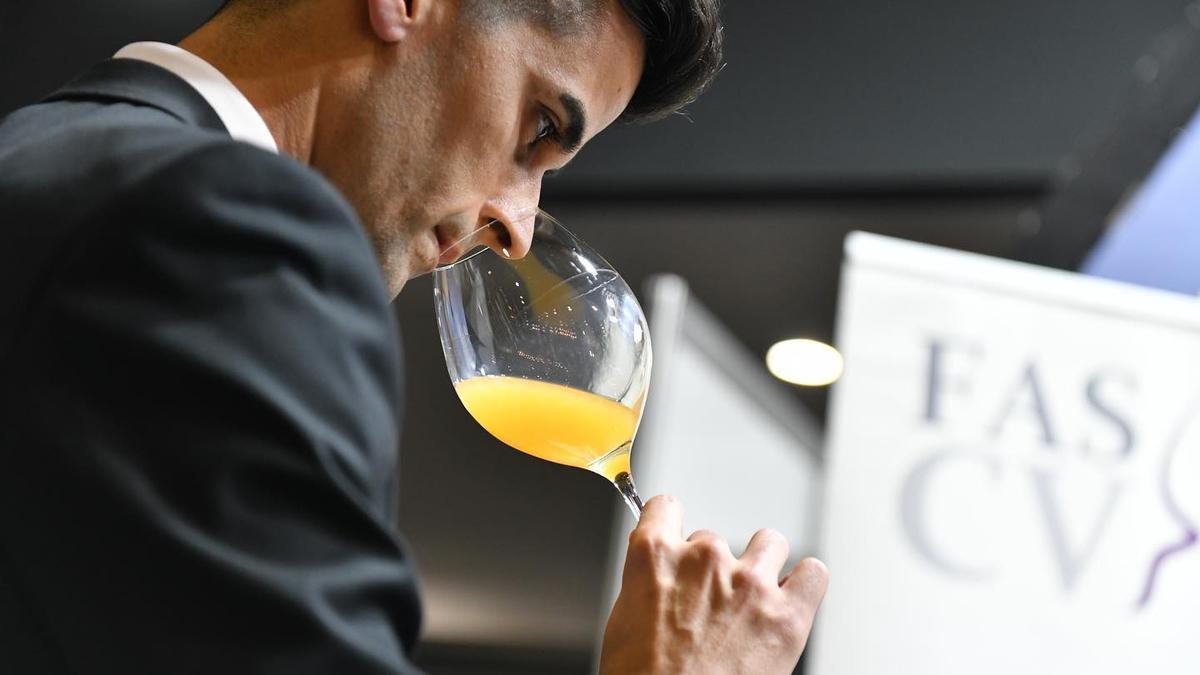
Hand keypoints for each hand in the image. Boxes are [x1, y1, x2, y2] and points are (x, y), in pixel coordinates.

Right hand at [599, 495, 828, 674]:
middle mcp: (704, 559)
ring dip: (761, 566)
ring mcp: (750, 584)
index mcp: (655, 556)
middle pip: (714, 538)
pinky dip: (804, 585)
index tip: (676, 539)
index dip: (670, 526)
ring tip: (752, 601)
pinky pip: (813, 574)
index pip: (666, 507)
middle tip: (708, 608)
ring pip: (769, 543)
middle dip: (712, 568)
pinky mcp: (788, 615)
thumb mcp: (623, 621)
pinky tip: (788, 603)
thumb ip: (647, 581)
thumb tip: (661, 571)